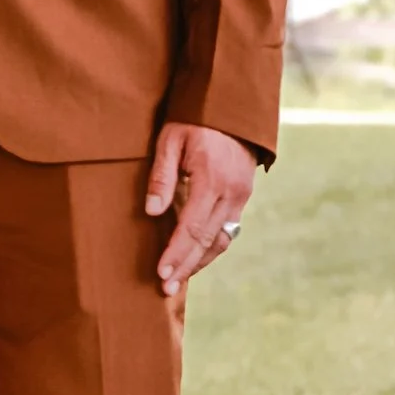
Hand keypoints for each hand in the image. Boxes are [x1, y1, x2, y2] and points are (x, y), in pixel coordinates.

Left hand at [145, 123, 257, 295]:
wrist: (232, 105)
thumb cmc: (194, 119)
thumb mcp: (171, 139)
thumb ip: (161, 175)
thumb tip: (152, 212)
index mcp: (212, 179)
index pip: (192, 227)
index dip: (176, 253)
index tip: (161, 274)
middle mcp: (231, 192)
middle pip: (208, 241)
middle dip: (186, 267)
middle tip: (166, 289)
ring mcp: (241, 195)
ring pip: (221, 240)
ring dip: (199, 262)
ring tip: (178, 279)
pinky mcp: (242, 195)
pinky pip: (227, 229)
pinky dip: (210, 247)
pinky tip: (194, 257)